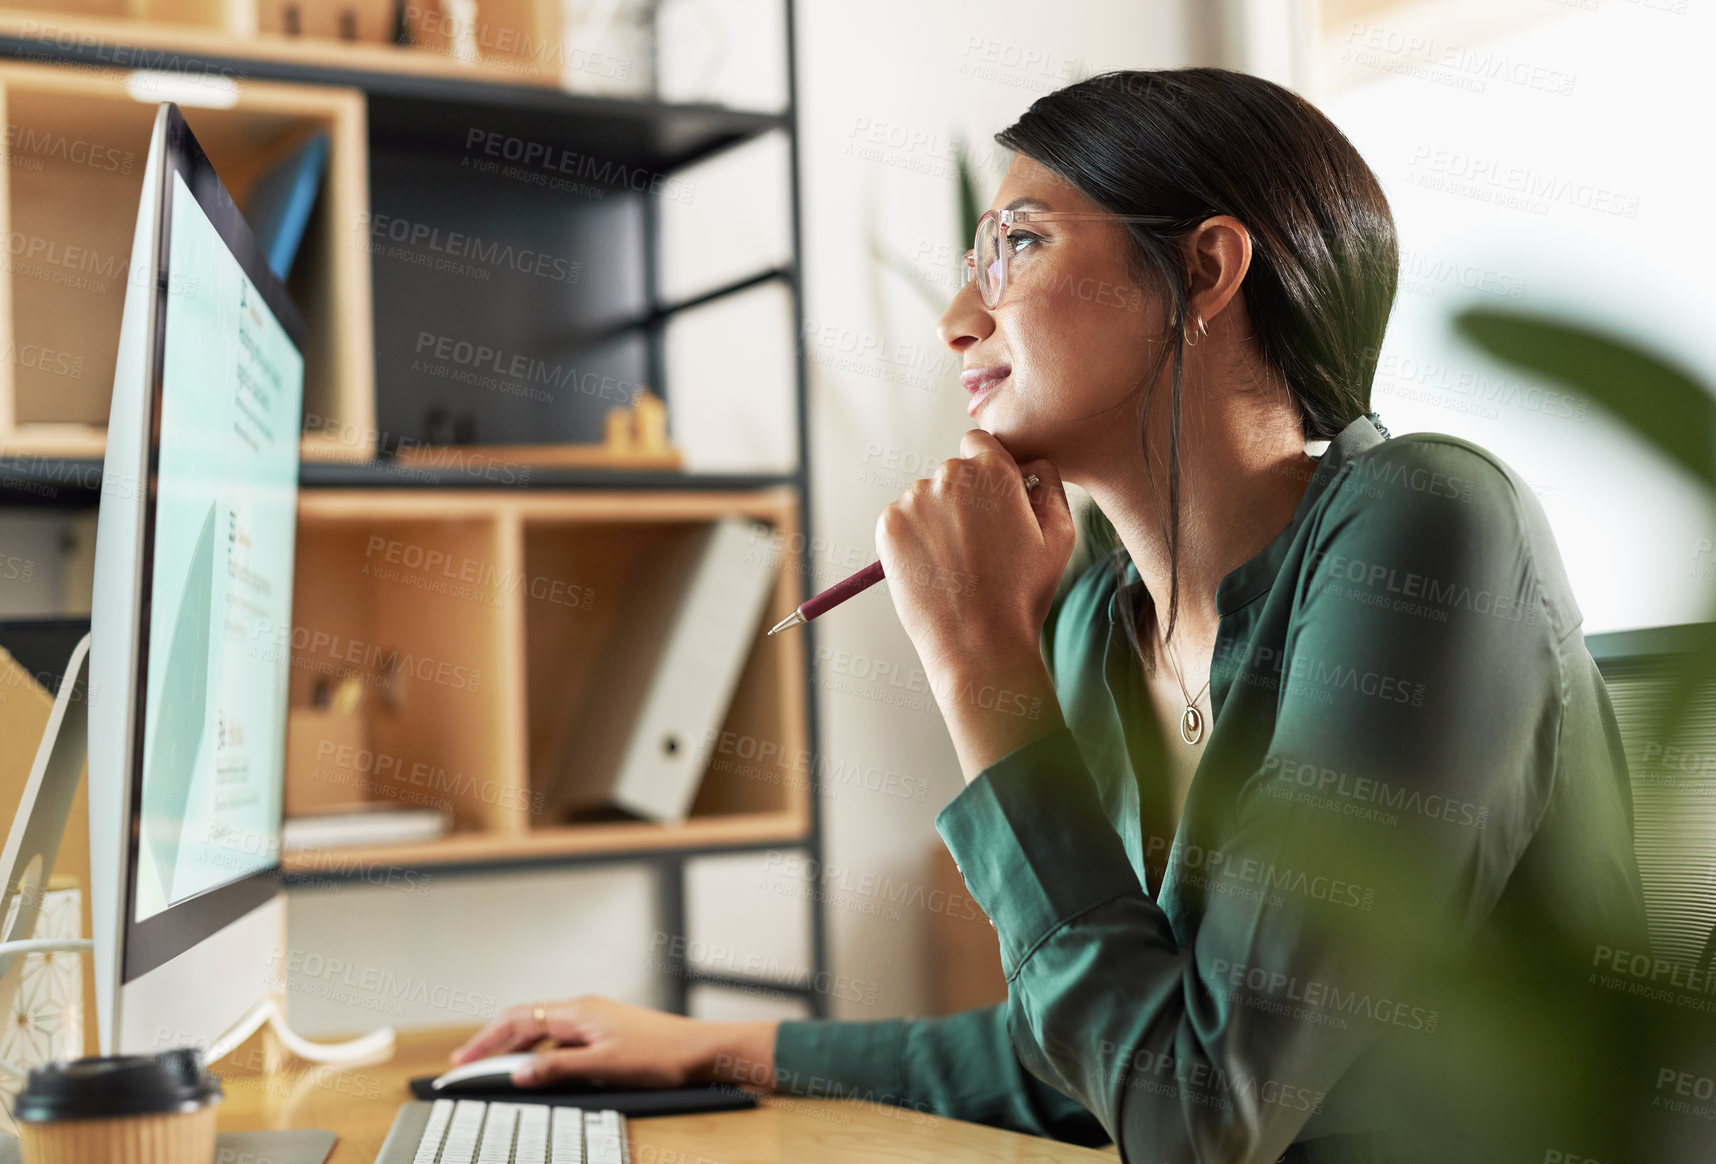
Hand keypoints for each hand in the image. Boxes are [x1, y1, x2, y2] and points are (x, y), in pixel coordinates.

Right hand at [450, 995, 777, 1088]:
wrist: (702, 1050)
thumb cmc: (661, 1056)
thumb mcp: (604, 1067)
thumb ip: (558, 1069)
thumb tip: (519, 1072)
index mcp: (578, 1011)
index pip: (517, 1020)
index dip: (485, 1041)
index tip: (461, 1062)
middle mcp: (583, 1010)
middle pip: (525, 1021)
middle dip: (493, 1043)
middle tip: (467, 1067)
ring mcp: (595, 1020)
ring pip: (542, 1030)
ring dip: (515, 1048)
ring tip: (494, 1070)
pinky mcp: (606, 1032)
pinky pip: (560, 1038)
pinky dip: (539, 1052)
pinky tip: (537, 1069)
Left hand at [875, 430, 1073, 777]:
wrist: (979, 642)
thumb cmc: (1024, 592)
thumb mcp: (1060, 535)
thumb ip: (1049, 484)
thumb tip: (1032, 463)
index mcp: (993, 470)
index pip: (980, 444)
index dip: (989, 473)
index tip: (993, 505)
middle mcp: (950, 474)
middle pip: (954, 473)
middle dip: (965, 498)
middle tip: (980, 546)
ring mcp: (914, 499)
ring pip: (927, 498)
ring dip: (938, 519)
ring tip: (958, 564)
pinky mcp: (889, 525)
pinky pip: (903, 520)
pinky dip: (914, 539)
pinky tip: (935, 568)